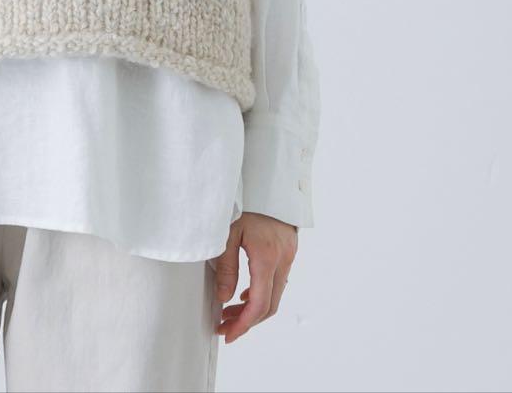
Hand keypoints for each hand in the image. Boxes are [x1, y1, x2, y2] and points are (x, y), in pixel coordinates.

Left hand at [213, 212, 297, 342]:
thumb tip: (223, 297)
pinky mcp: (287, 248)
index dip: (244, 324)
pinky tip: (245, 292)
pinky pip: (277, 279)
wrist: (267, 177)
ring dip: (254, 306)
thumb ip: (226, 267)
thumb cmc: (245, 199)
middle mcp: (283, 259)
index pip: (259, 304)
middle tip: (225, 327)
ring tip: (229, 311)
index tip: (228, 334)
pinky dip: (262, 291)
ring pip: (274, 293)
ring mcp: (288, 254)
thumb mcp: (227, 232)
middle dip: (247, 320)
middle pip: (269, 304)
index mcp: (267, 257)